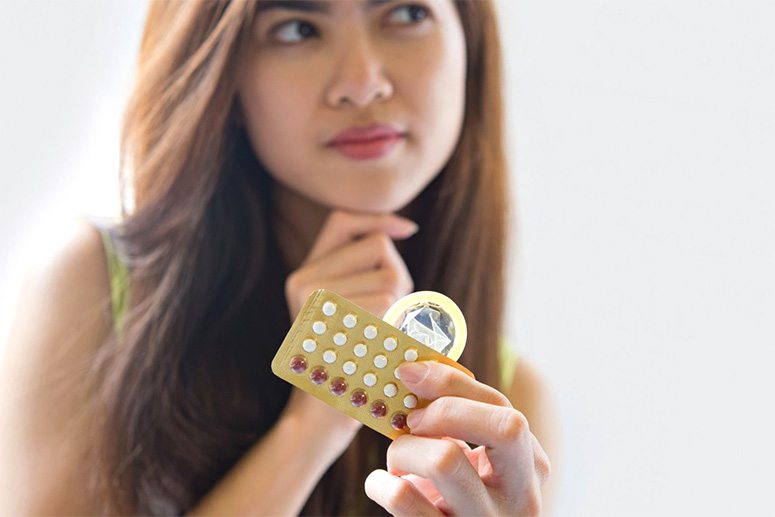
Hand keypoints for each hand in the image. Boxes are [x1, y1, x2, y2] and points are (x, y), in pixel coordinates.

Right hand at [282, 209, 417, 452]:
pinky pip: (387, 302)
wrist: (321, 416)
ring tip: (384, 335)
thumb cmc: (349, 364)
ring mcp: (313, 298)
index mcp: (306, 272)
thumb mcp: (350, 311)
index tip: (410, 229)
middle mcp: (303, 279)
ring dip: (403, 304)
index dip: (379, 218)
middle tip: (391, 314)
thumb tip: (399, 230)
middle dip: (399, 274)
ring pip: (389, 277)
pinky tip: (385, 344)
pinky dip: (399, 323)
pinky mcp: (330, 319)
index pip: (344, 220)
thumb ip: (363, 273)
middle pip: (379, 247)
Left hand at [364, 361, 550, 515]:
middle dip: (444, 412)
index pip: (502, 407)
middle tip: (412, 421)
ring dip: (404, 449)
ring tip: (396, 459)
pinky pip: (406, 500)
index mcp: (531, 465)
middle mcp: (521, 497)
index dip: (451, 382)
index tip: (410, 372)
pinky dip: (381, 483)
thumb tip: (416, 371)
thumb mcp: (476, 462)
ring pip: (445, 460)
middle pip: (502, 428)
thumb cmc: (460, 500)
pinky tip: (382, 483)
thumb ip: (461, 420)